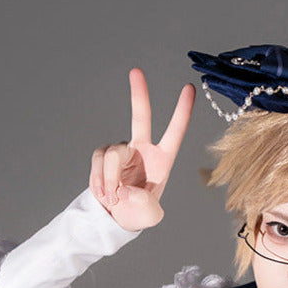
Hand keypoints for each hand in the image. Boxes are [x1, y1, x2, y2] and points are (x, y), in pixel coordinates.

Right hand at [89, 68, 194, 229]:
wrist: (116, 217)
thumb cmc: (138, 214)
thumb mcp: (149, 216)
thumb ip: (144, 205)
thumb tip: (127, 190)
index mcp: (162, 160)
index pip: (174, 132)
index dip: (182, 112)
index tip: (189, 88)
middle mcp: (143, 149)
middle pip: (141, 117)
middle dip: (139, 93)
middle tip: (136, 71)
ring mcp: (122, 150)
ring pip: (112, 152)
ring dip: (109, 178)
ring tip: (113, 197)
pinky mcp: (104, 154)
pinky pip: (98, 160)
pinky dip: (99, 179)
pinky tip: (104, 193)